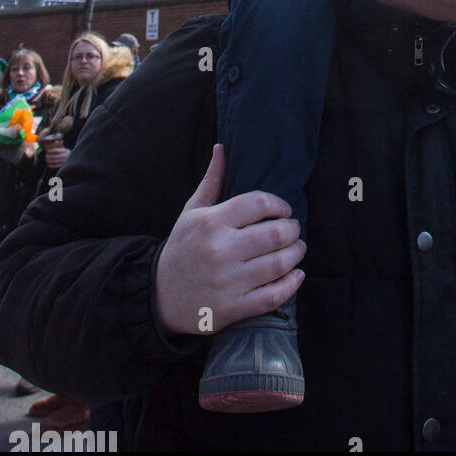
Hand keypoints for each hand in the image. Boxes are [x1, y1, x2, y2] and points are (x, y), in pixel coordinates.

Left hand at [43, 141, 69, 169]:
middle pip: (54, 156)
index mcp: (65, 151)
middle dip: (49, 156)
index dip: (51, 151)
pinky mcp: (63, 165)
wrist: (74, 159)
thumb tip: (54, 143)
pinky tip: (49, 164)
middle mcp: (65, 156)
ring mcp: (64, 161)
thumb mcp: (65, 150)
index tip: (47, 151)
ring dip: (49, 161)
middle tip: (46, 156)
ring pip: (54, 161)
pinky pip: (56, 166)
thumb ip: (60, 148)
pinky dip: (51, 165)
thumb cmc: (66, 154)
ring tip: (46, 159)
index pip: (56, 150)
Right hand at [154, 146, 305, 337]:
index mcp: (211, 222)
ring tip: (297, 249)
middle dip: (293, 230)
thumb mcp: (192, 212)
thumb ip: (212, 180)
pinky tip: (297, 274)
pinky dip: (292, 284)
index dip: (280, 205)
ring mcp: (228, 281)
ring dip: (297, 253)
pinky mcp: (233, 307)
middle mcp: (220, 250)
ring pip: (280, 263)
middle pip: (276, 233)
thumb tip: (222, 147)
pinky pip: (273, 296)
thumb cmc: (181, 248)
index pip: (259, 203)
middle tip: (294, 230)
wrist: (158, 297)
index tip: (284, 210)